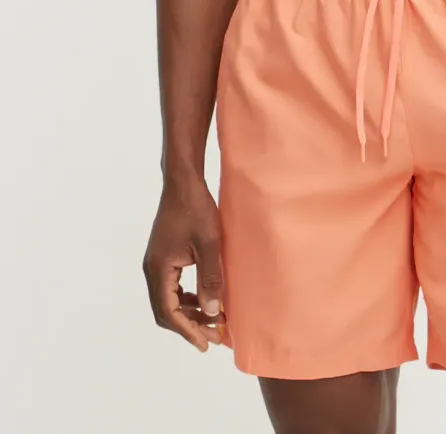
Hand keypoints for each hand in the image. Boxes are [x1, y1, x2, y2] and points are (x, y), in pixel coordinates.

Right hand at [143, 177, 225, 351]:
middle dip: (189, 325)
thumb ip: (210, 279)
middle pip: (165, 310)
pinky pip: (172, 286)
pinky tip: (204, 299)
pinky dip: (187, 297)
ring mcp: (156, 262)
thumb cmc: (196, 208)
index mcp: (158, 269)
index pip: (168, 312)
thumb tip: (212, 312)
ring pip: (168, 299)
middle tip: (214, 336)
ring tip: (213, 320)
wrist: (183, 181)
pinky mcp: (163, 256)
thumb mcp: (208, 244)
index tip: (205, 343)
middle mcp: (152, 269)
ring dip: (189, 312)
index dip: (187, 331)